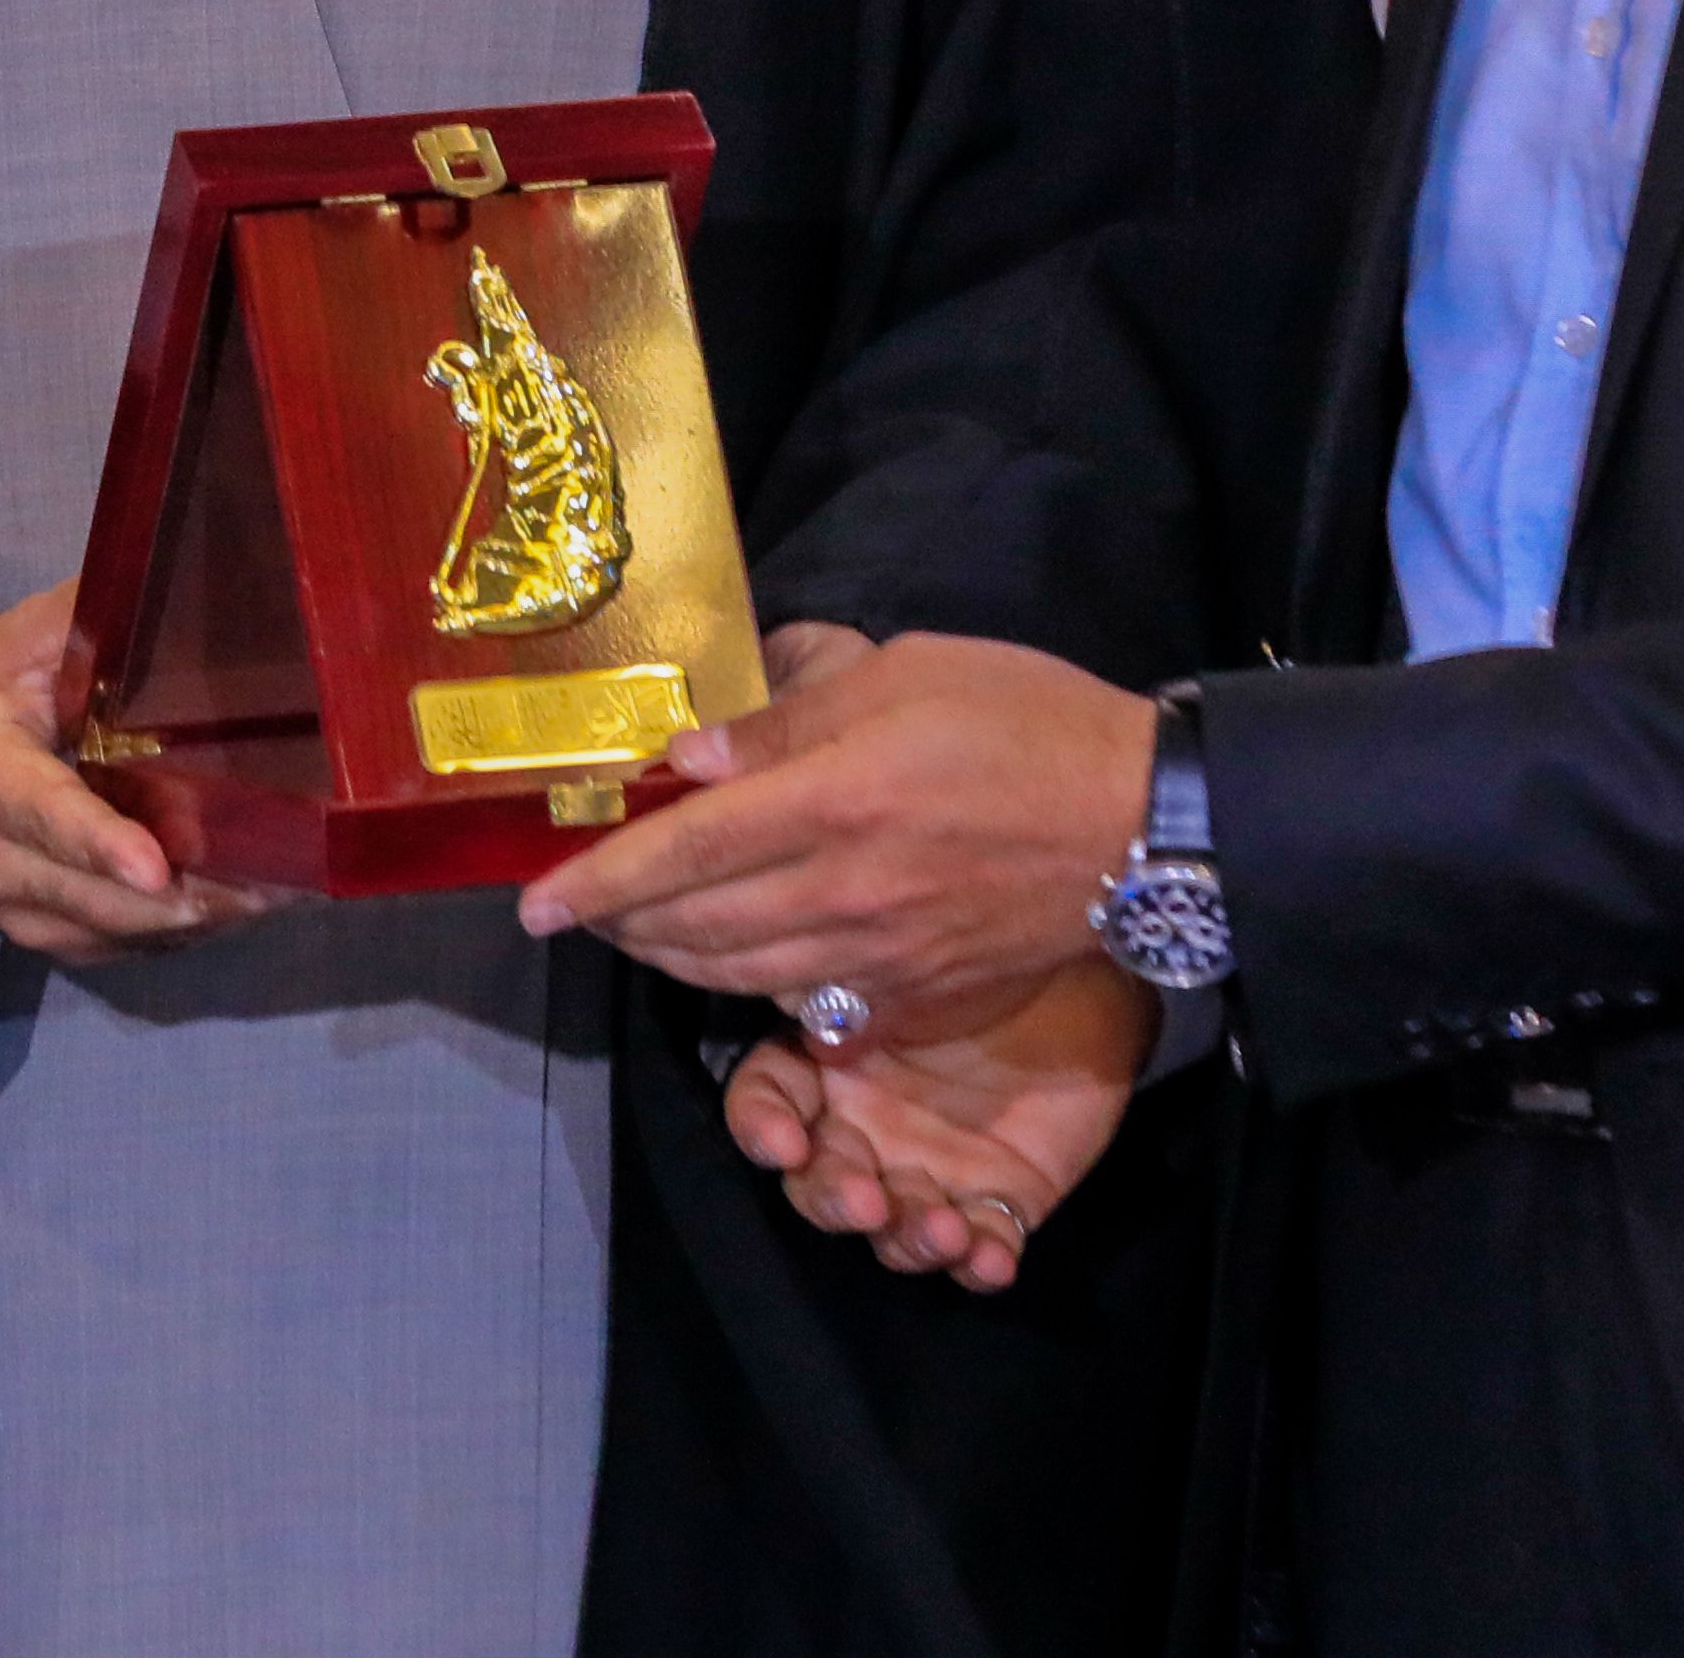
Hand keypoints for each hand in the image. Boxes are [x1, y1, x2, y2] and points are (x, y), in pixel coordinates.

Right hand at [0, 588, 270, 964]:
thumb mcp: (3, 649)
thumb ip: (78, 621)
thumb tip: (164, 581)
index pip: (39, 815)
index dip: (99, 843)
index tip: (156, 867)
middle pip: (94, 896)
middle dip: (186, 896)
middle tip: (278, 876)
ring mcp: (15, 913)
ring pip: (114, 933)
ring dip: (197, 920)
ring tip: (281, 889)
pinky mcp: (44, 939)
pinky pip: (121, 949)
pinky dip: (182, 933)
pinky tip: (242, 902)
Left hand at [518, 631, 1150, 1036]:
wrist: (1145, 821)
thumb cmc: (1026, 721)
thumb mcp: (903, 676)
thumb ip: (789, 721)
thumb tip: (690, 760)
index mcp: (830, 803)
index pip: (680, 853)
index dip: (597, 882)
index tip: (538, 900)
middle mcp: (841, 893)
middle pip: (693, 929)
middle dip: (620, 925)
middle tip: (581, 909)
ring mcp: (879, 957)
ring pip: (739, 978)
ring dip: (672, 963)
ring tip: (639, 937)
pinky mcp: (917, 994)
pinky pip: (808, 1006)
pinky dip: (752, 991)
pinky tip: (737, 967)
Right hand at [720, 959, 1152, 1291]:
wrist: (1086, 978)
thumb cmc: (986, 959)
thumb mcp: (911, 961)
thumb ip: (847, 986)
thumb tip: (798, 989)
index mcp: (829, 1067)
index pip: (767, 1101)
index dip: (762, 1127)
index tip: (786, 1144)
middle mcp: (866, 1134)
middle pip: (821, 1186)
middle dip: (837, 1201)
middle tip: (867, 1202)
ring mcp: (930, 1177)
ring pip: (894, 1233)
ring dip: (909, 1240)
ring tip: (944, 1228)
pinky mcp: (997, 1207)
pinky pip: (980, 1250)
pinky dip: (980, 1264)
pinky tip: (990, 1259)